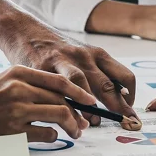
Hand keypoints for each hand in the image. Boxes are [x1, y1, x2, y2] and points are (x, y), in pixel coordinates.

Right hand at [0, 18, 139, 129]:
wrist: (26, 32)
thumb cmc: (58, 50)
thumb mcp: (83, 56)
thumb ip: (97, 74)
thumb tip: (115, 99)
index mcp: (98, 54)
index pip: (124, 76)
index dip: (129, 97)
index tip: (128, 111)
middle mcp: (84, 56)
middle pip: (106, 84)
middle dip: (116, 107)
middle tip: (122, 123)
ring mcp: (64, 61)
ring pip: (82, 84)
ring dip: (89, 106)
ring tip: (93, 122)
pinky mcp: (43, 67)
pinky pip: (55, 88)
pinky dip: (63, 103)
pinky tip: (65, 115)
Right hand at [0, 66, 96, 142]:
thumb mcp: (3, 82)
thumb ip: (30, 85)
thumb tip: (60, 97)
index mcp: (17, 73)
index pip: (59, 81)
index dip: (79, 91)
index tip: (90, 101)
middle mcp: (19, 88)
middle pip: (62, 100)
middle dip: (78, 113)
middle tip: (83, 123)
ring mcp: (17, 110)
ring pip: (59, 115)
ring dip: (72, 126)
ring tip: (75, 132)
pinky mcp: (13, 131)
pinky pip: (46, 134)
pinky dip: (53, 136)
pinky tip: (51, 137)